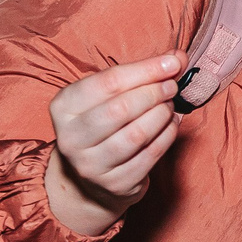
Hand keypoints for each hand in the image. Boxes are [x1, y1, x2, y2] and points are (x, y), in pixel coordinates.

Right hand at [45, 52, 184, 235]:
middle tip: (172, 86)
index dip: (145, 70)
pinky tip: (172, 124)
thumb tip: (177, 58)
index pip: (108, 82)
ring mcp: (90, 165)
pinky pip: (149, 156)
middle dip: (154, 93)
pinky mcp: (114, 184)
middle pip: (121, 109)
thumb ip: (139, 75)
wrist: (90, 179)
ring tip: (170, 105)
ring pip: (136, 134)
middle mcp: (70, 138)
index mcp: (63, 107)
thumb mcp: (108, 97)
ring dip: (162, 115)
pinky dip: (167, 136)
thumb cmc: (103, 126)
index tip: (173, 63)